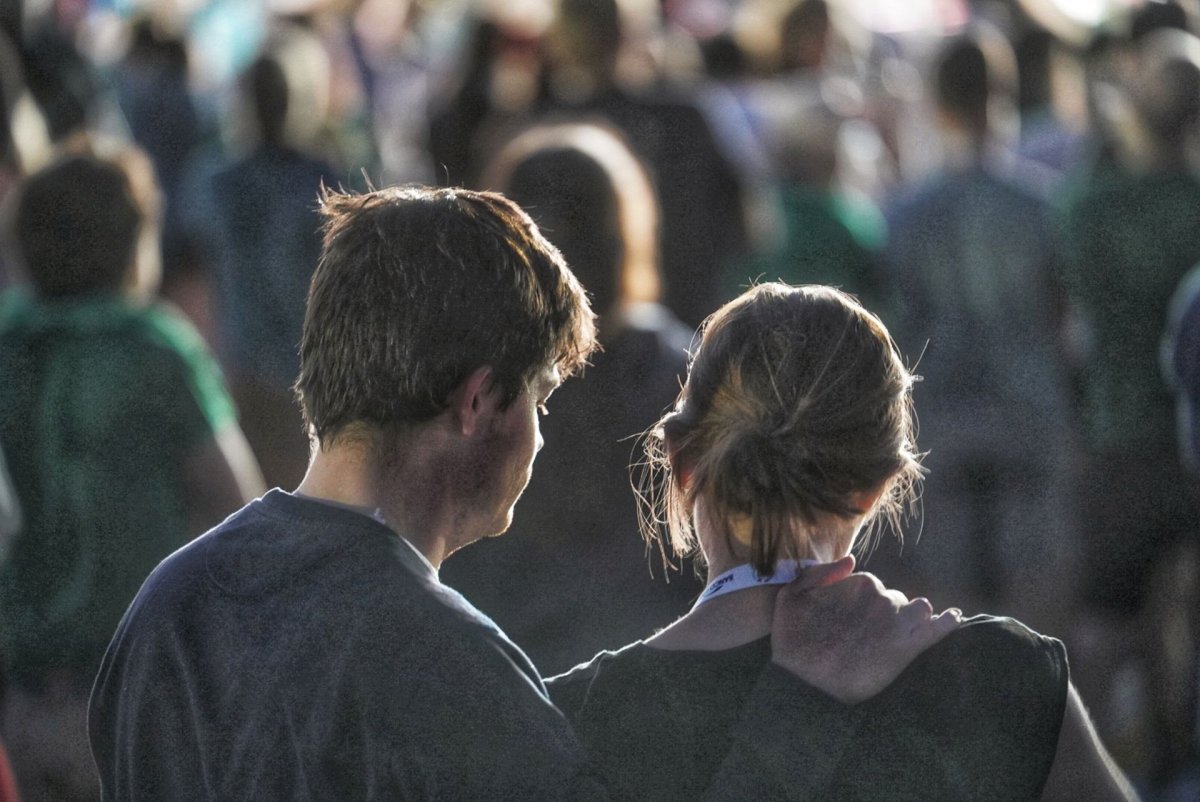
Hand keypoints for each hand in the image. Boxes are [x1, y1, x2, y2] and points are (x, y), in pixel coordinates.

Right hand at [770, 556, 959, 703]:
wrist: (801, 681)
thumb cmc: (791, 637)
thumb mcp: (791, 595)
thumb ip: (822, 573)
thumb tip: (851, 560)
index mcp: (861, 583)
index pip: (874, 588)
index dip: (864, 605)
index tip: (853, 621)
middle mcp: (882, 598)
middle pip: (897, 601)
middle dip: (888, 613)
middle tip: (870, 636)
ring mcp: (896, 623)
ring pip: (919, 611)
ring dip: (915, 618)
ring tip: (906, 632)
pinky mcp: (905, 649)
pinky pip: (937, 630)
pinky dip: (949, 623)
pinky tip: (956, 618)